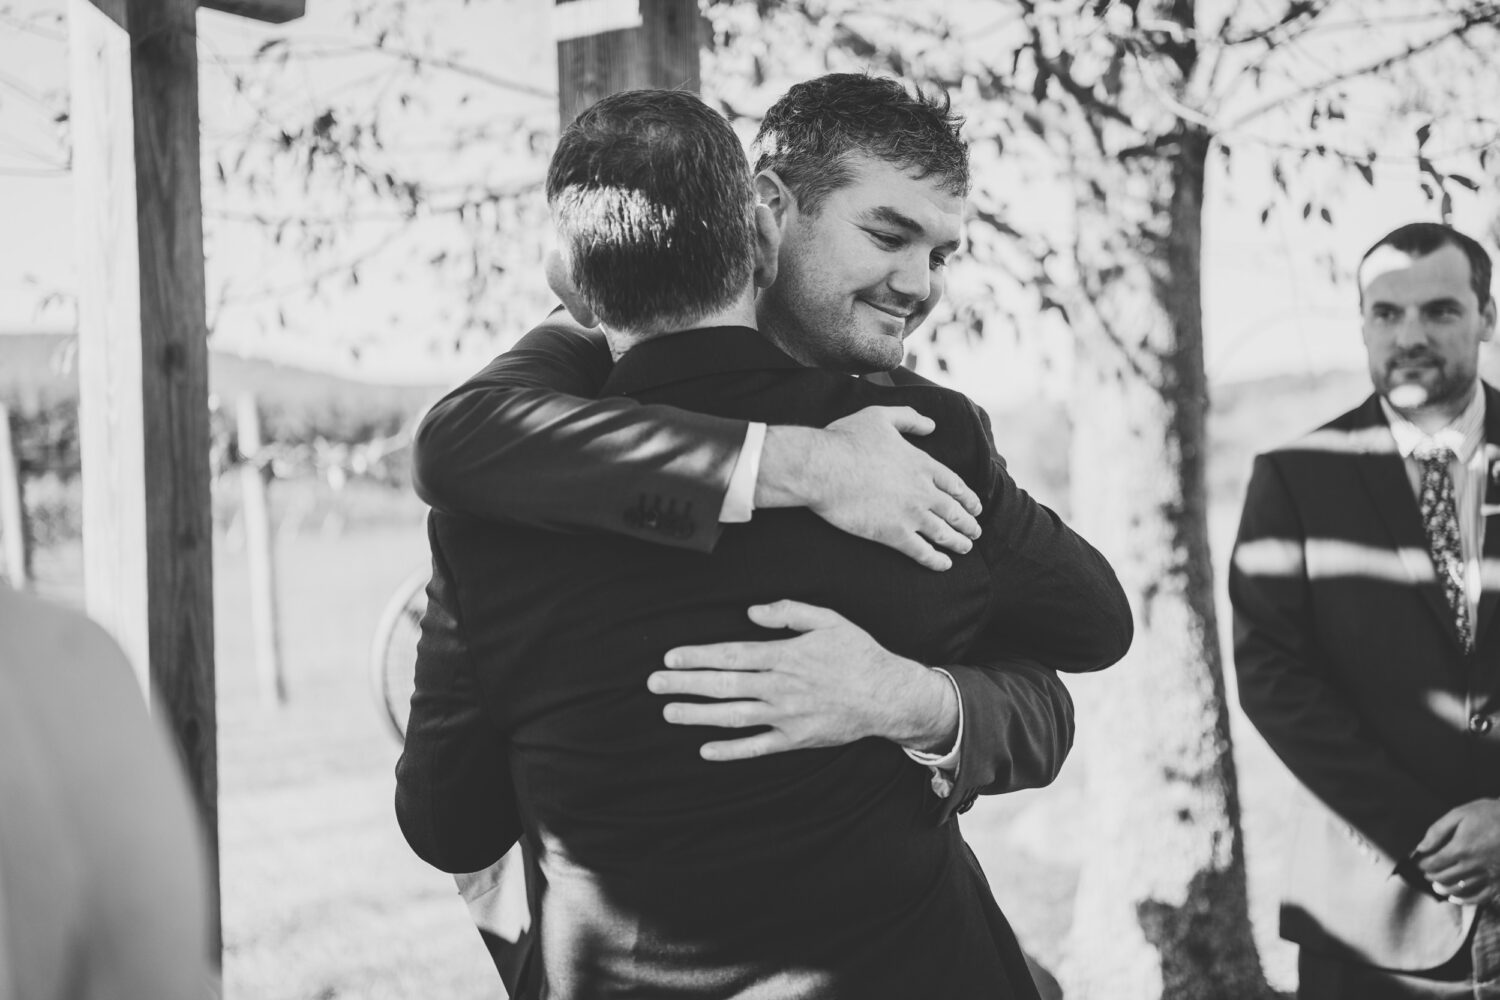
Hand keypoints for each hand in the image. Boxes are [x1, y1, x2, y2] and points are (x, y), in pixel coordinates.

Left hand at [646, 600, 957, 760]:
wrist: (889, 696)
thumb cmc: (858, 653)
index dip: (698, 657)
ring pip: (733, 717)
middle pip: (723, 685)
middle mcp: (779, 687)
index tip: (671, 658)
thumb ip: (788, 612)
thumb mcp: (827, 619)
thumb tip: (752, 613)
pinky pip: (757, 747)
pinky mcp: (795, 739)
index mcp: (784, 656)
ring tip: (669, 711)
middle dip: (685, 684)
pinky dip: (730, 749)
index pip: (731, 655)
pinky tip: (705, 749)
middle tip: (653, 684)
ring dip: (698, 715)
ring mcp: (785, 716)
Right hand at [756, 406, 981, 570]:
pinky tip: (944, 565)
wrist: (822, 468)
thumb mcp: (880, 417)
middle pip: (954, 511)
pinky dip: (936, 560)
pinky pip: (922, 552)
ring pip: (943, 533)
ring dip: (958, 542)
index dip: (968, 498)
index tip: (975, 507)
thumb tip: (931, 425)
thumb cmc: (846, 440)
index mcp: (921, 464)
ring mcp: (911, 514)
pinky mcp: (893, 534)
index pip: (954, 484)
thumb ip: (908, 419)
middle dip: (968, 523)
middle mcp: (923, 491)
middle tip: (976, 532)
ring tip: (966, 548)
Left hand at [1413, 799, 1499, 904]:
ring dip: (1444, 888)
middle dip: (1431, 875)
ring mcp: (1487, 875)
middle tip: (1427, 872)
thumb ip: (1437, 831)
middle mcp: (1472, 865)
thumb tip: (1421, 847)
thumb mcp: (1459, 814)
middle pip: (1444, 877)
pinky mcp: (1499, 882)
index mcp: (1460, 848)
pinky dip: (1465, 900)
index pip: (1433, 863)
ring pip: (1459, 889)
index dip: (1423, 864)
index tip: (1419, 862)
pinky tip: (1455, 898)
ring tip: (1437, 885)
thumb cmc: (1488, 814)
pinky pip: (1480, 897)